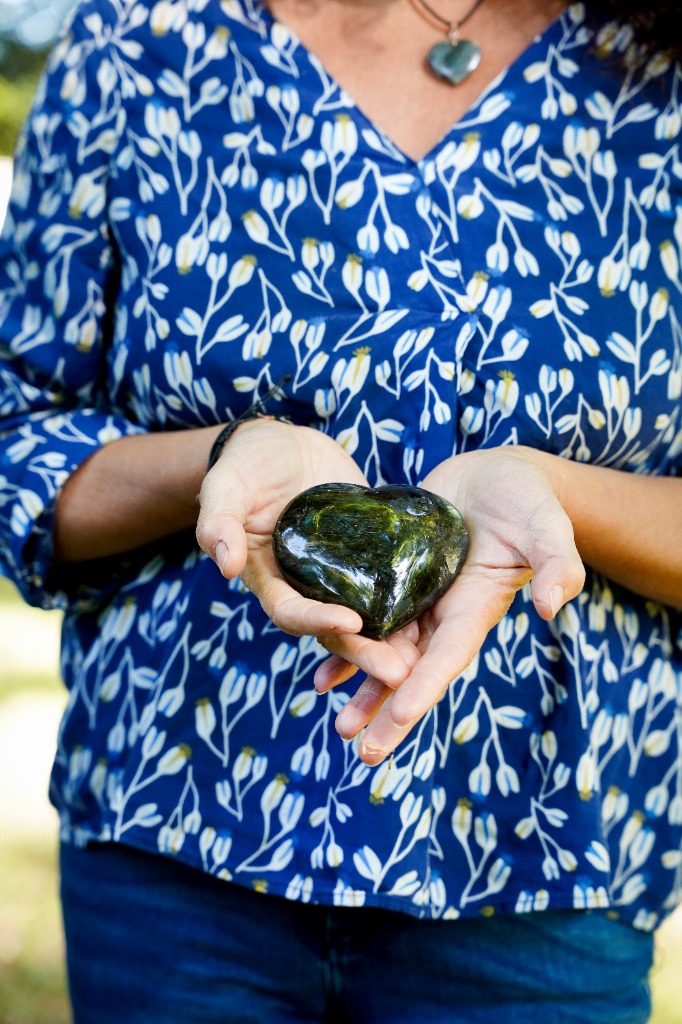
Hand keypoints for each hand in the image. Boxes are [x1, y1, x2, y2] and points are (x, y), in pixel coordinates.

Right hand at [195, 420, 419, 682]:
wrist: (283, 443)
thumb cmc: (246, 463)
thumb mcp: (226, 485)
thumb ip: (219, 522)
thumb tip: (226, 565)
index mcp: (267, 577)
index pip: (290, 611)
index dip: (317, 621)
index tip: (351, 623)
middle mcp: (304, 584)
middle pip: (333, 628)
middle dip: (364, 652)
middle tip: (400, 672)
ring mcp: (337, 572)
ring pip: (364, 616)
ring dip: (389, 641)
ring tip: (423, 662)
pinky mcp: (365, 554)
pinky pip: (385, 582)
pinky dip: (406, 602)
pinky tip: (438, 613)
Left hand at [314, 447, 585, 764]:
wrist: (495, 475)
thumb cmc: (526, 497)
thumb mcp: (546, 525)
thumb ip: (556, 562)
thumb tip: (553, 605)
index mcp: (477, 608)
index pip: (448, 655)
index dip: (424, 685)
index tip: (399, 716)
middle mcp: (445, 614)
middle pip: (413, 671)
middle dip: (389, 712)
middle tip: (364, 753)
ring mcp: (419, 600)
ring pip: (386, 655)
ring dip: (364, 691)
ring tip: (340, 728)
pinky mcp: (396, 579)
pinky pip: (367, 622)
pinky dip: (346, 648)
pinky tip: (322, 676)